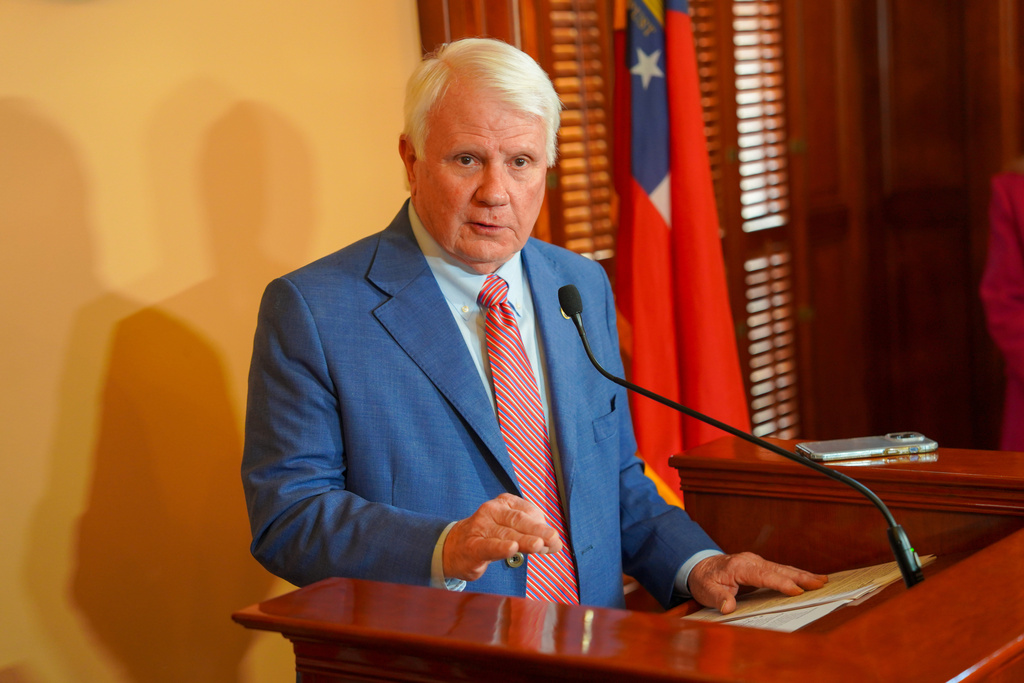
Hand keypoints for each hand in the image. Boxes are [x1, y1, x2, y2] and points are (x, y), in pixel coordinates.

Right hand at [442, 493, 560, 581]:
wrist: (453, 549)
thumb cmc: (488, 537)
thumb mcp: (512, 532)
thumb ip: (533, 536)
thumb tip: (556, 544)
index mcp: (504, 503)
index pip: (527, 512)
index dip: (542, 526)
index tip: (554, 540)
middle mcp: (492, 510)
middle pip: (518, 521)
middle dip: (538, 531)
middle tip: (553, 538)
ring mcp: (480, 527)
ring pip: (506, 534)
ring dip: (524, 540)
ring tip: (539, 545)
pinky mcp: (472, 546)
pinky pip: (488, 546)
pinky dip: (501, 547)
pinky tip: (512, 548)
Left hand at [688, 552, 826, 613]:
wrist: (699, 566)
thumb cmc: (704, 580)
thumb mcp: (705, 591)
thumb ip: (716, 598)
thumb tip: (728, 607)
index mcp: (738, 567)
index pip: (763, 575)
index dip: (780, 583)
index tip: (796, 591)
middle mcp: (751, 561)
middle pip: (779, 569)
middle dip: (800, 576)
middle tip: (821, 583)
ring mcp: (756, 562)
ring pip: (782, 568)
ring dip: (802, 574)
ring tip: (822, 581)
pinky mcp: (760, 566)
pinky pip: (780, 570)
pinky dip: (795, 574)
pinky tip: (808, 579)